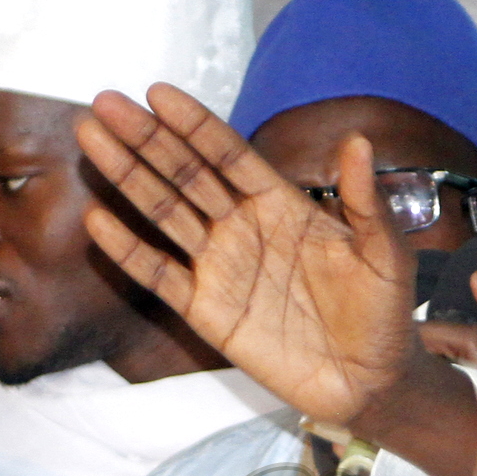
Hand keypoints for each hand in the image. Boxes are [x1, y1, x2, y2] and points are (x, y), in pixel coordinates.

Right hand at [77, 86, 418, 429]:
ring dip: (128, 178)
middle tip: (106, 103)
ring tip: (92, 139)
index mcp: (281, 204)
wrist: (371, 382)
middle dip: (146, 139)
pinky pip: (159, 275)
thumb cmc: (383, 314)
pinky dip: (128, 250)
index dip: (194, 124)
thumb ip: (365, 201)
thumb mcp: (384, 253)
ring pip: (164, 213)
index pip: (228, 155)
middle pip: (185, 174)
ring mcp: (220, 267)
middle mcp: (242, 228)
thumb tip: (358, 141)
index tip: (157, 93)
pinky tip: (98, 220)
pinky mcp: (206, 311)